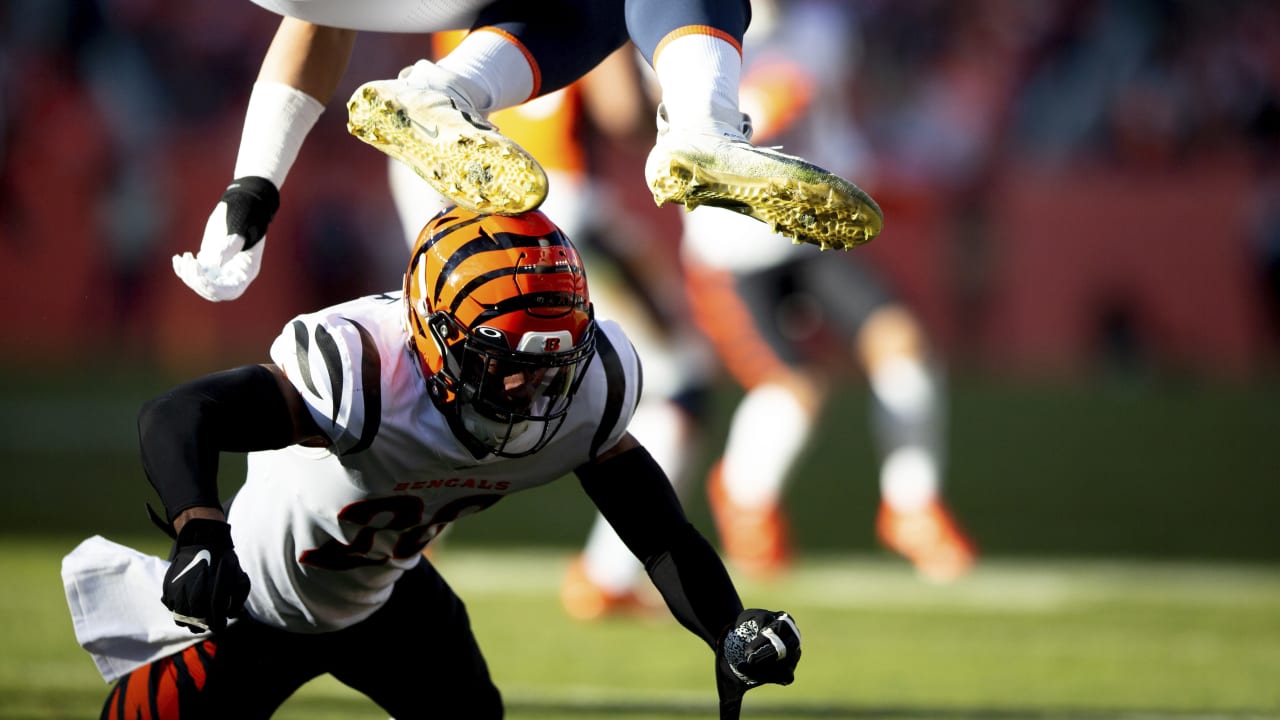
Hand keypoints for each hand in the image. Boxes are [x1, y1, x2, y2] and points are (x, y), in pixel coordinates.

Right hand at [161, 518, 250, 632]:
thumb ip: (238, 600)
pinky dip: (178, 608)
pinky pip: (171, 607)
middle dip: (204, 625)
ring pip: (181, 620)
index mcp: (214, 599)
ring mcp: (179, 595)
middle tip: (208, 620)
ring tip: (196, 613)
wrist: (204, 541)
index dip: (219, 626)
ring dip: (189, 619)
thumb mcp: (240, 579)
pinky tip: (187, 601)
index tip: (221, 623)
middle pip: (196, 626)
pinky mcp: (169, 589)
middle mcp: (195, 600)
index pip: (215, 624)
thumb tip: (231, 615)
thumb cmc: (224, 561)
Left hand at [172, 176, 278, 301]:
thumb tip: (216, 262)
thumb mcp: (241, 225)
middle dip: (197, 280)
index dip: (214, 289)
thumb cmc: (246, 212)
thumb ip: (231, 244)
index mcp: (246, 269)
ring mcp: (221, 269)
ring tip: (182, 257)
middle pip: (213, 291)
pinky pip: (194, 273)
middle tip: (189, 261)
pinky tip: (177, 258)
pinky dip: (183, 269)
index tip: (200, 276)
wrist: (242, 202)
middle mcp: (233, 273)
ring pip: (201, 284)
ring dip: (188, 275)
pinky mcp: (209, 261)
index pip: (231, 290)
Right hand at [715, 609, 801, 718]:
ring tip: (749, 646)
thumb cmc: (731, 664)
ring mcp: (788, 633)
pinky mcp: (779, 616)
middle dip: (765, 659)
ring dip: (766, 643)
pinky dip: (765, 626)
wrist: (727, 636)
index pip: (786, 676)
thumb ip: (731, 712)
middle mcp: (791, 653)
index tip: (743, 669)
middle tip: (746, 658)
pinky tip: (752, 630)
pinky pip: (778, 621)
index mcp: (785, 672)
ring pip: (785, 638)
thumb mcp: (730, 691)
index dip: (766, 674)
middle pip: (788, 657)